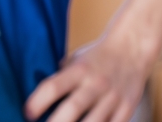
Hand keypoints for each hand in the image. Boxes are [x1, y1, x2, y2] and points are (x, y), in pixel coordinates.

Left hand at [24, 37, 151, 121]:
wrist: (133, 47)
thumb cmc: (97, 56)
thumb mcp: (77, 59)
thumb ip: (61, 77)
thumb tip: (35, 98)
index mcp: (79, 69)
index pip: (53, 86)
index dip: (37, 102)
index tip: (27, 114)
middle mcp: (96, 83)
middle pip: (73, 108)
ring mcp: (113, 97)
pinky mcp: (127, 107)